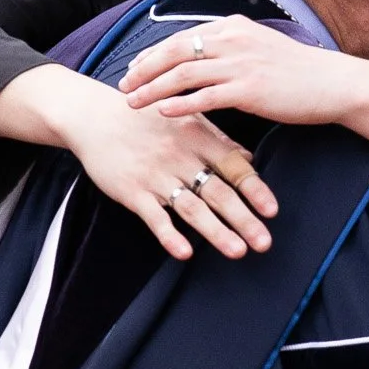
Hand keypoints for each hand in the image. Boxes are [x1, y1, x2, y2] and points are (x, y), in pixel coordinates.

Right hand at [0, 65, 276, 262]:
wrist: (94, 116)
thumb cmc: (147, 120)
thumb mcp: (187, 120)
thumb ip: (219, 142)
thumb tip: (250, 162)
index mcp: (199, 139)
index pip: (233, 167)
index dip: (255, 190)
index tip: (273, 210)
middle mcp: (181, 158)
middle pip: (218, 192)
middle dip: (244, 219)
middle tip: (265, 242)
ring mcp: (156, 176)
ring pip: (191, 208)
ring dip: (216, 231)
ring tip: (238, 251)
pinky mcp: (131, 191)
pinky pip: (154, 217)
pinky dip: (169, 235)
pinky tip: (185, 253)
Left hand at [122, 17, 368, 158]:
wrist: (335, 83)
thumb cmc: (300, 72)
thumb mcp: (262, 48)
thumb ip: (233, 49)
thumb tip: (207, 58)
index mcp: (233, 28)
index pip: (181, 37)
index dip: (153, 53)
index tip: (134, 68)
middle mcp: (232, 40)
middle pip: (174, 51)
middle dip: (144, 69)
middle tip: (123, 85)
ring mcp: (240, 64)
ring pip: (182, 73)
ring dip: (153, 88)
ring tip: (132, 102)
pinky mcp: (249, 89)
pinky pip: (204, 96)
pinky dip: (180, 103)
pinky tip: (162, 112)